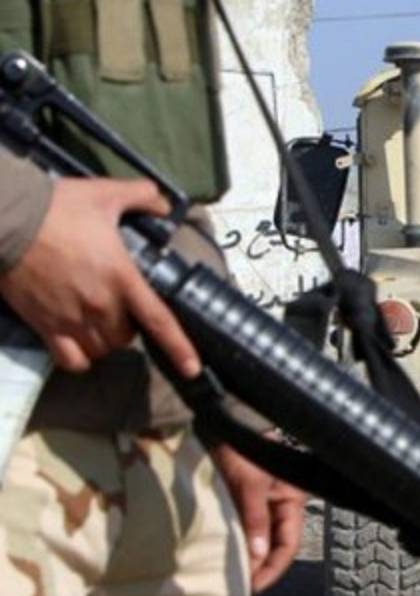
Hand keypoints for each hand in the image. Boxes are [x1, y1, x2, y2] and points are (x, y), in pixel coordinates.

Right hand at [0, 178, 199, 376]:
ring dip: (106, 342)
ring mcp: (71, 319)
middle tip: (122, 309)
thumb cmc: (57, 207)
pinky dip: (80, 358)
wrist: (8, 221)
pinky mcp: (44, 326)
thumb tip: (165, 204)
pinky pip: (70, 360)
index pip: (158, 320)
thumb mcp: (106, 194)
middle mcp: (100, 306)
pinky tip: (80, 345)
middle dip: (130, 327)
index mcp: (122, 278)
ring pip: (102, 349)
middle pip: (127, 337)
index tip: (192, 368)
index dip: (179, 347)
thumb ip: (143, 196)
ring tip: (101, 324)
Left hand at [211, 442, 307, 592]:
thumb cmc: (241, 445)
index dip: (272, 567)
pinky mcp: (242, 499)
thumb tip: (256, 555)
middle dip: (258, 565)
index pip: (288, 543)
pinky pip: (243, 528)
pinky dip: (235, 542)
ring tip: (230, 572)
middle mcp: (279, 503)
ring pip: (257, 538)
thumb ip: (255, 519)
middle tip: (238, 584)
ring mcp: (261, 503)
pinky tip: (224, 553)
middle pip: (273, 544)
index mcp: (292, 498)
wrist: (220, 421)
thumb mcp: (249, 483)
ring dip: (245, 554)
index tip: (252, 585)